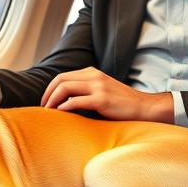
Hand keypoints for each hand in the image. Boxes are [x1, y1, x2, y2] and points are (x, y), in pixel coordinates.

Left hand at [41, 67, 174, 122]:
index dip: (50, 88)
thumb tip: (64, 101)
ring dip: (52, 100)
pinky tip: (60, 114)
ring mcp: (98, 86)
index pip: (63, 76)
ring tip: (48, 112)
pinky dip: (64, 107)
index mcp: (92, 72)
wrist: (144, 108)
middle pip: (60, 80)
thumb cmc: (121, 104)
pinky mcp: (102, 99)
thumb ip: (86, 90)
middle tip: (43, 108)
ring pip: (65, 88)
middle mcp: (94, 76)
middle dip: (48, 93)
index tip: (46, 101)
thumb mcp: (102, 90)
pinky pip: (76, 101)